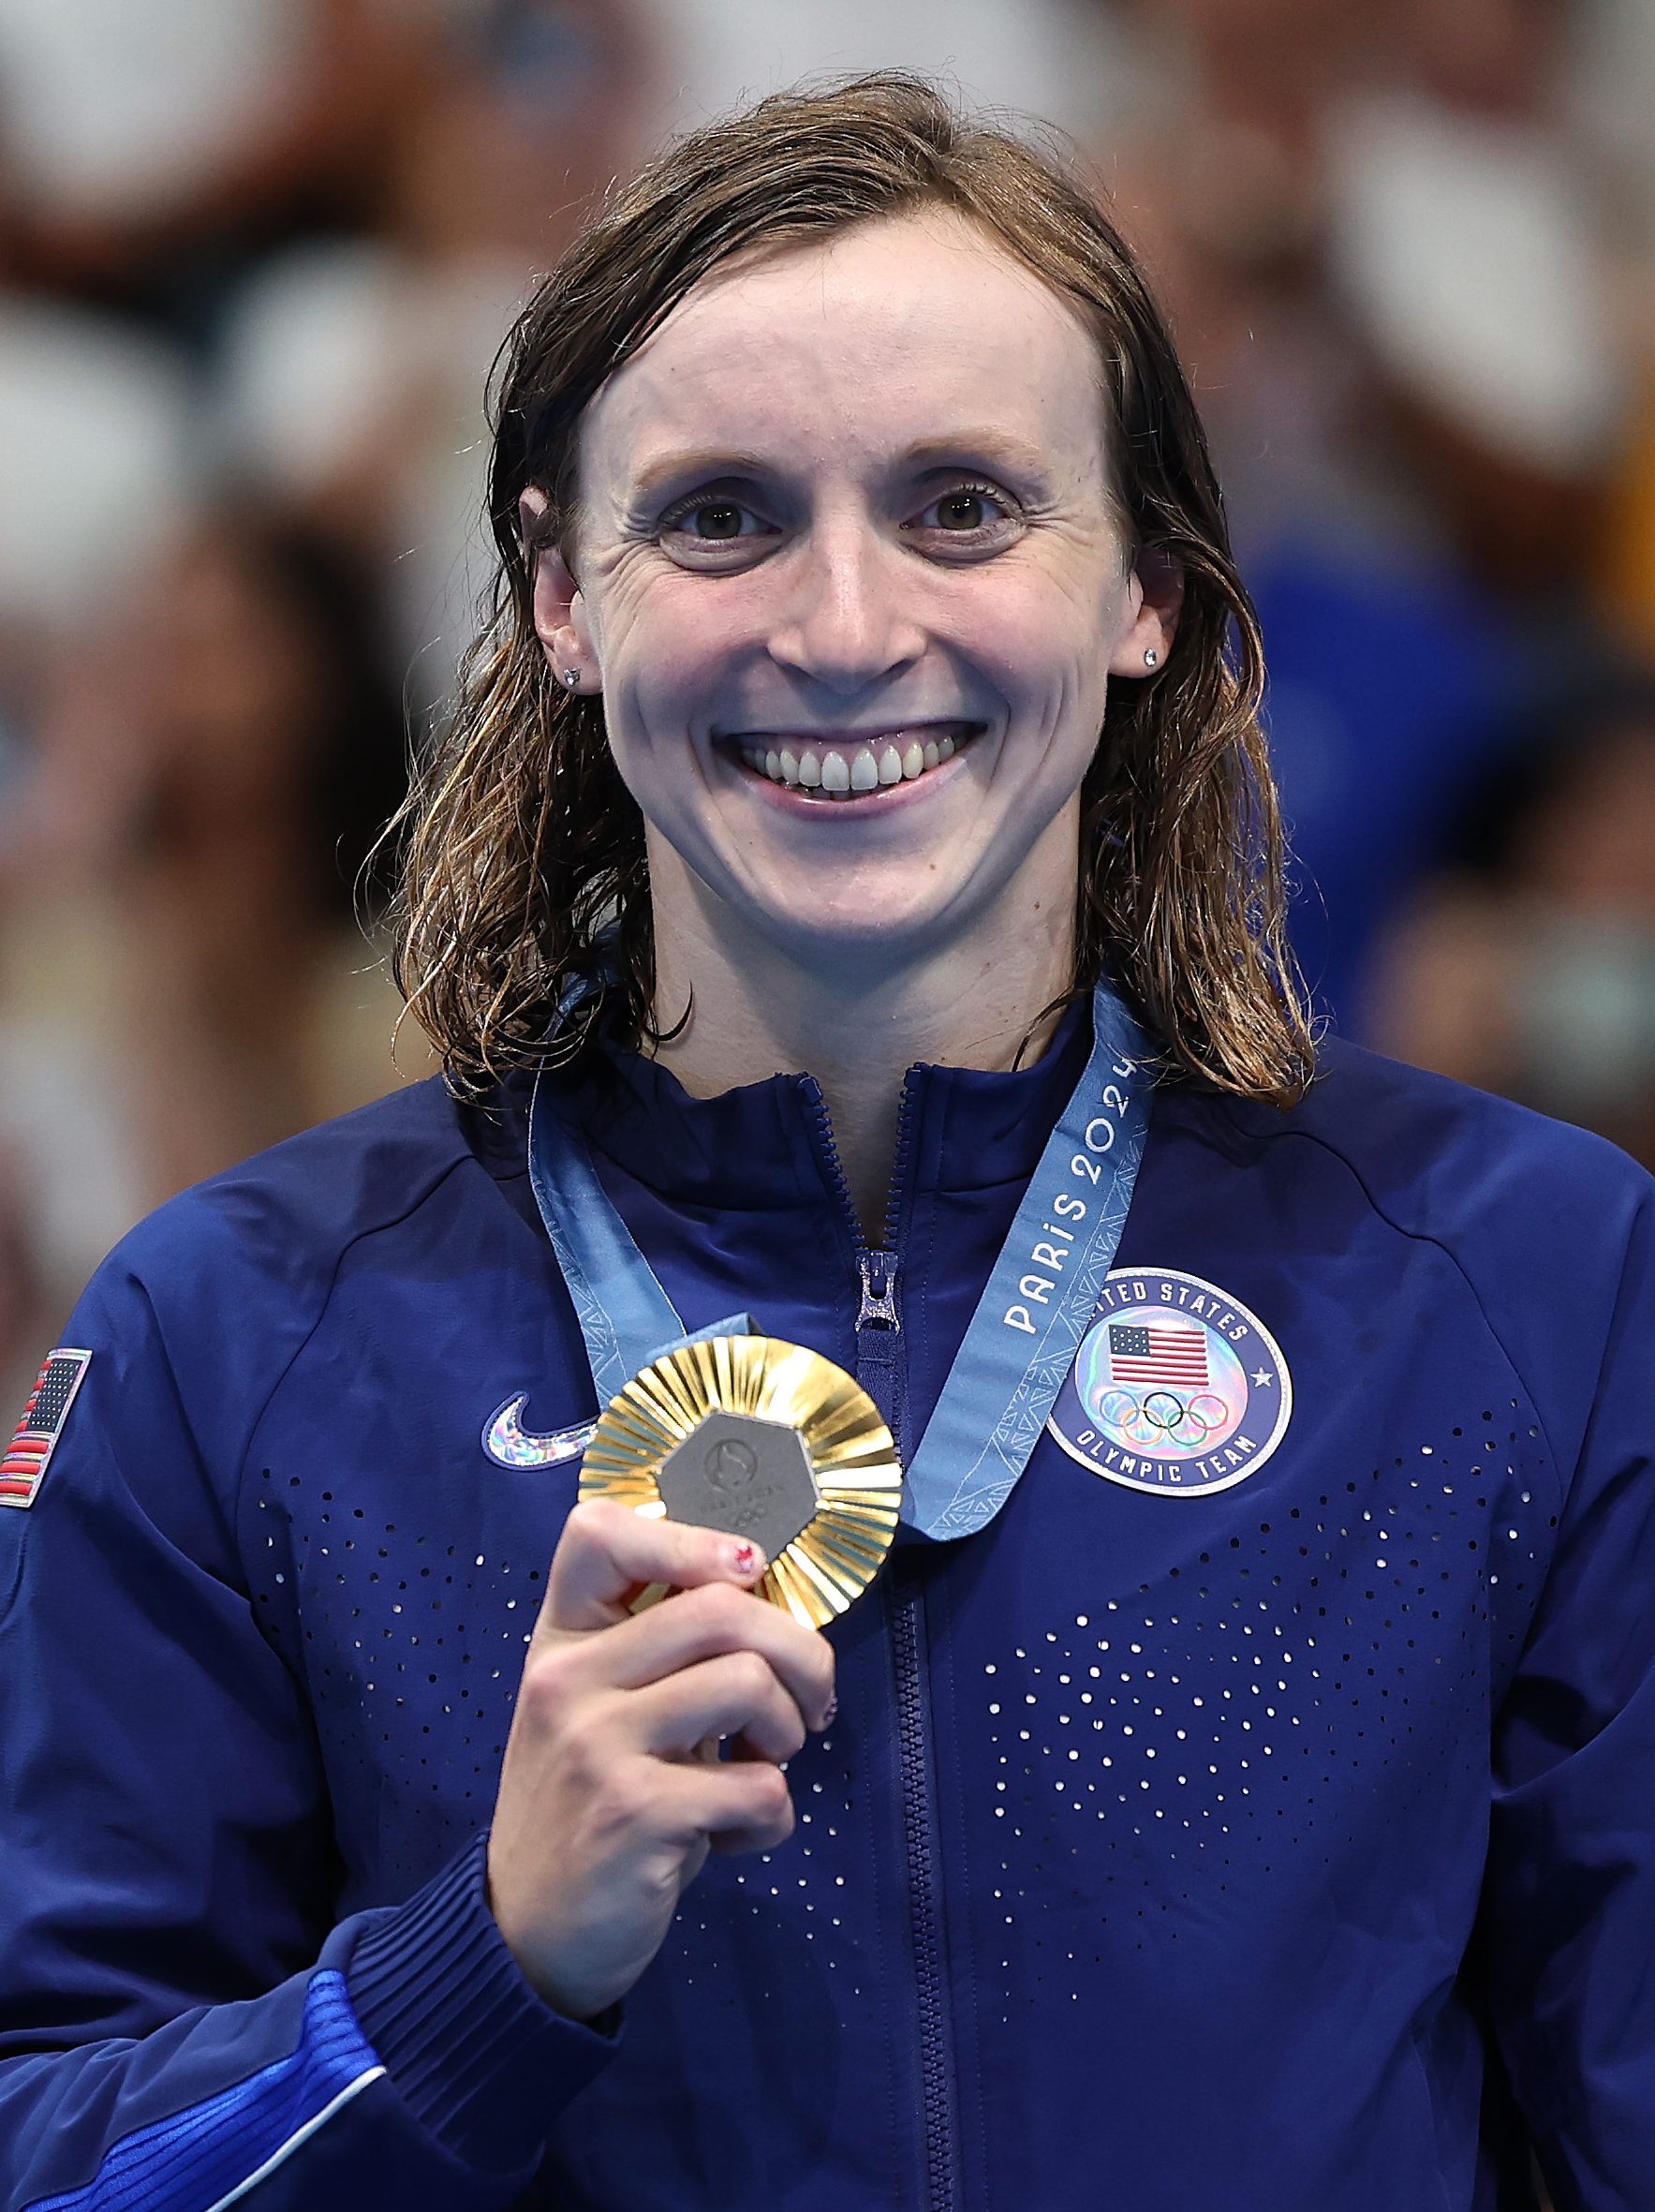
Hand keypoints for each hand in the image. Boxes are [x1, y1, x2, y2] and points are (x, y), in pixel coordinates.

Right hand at [486, 1500, 835, 2021]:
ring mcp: (596, 1743)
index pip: (596, 1531)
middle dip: (800, 1653)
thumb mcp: (602, 1712)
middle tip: (807, 1706)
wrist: (528, 1937)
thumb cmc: (587, 1808)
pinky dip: (773, 1817)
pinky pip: (758, 1786)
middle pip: (722, 1605)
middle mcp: (567, 1678)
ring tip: (766, 1765)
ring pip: (750, 1681)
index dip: (690, 1539)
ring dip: (791, 1730)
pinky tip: (733, 1839)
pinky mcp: (633, 1813)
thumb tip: (766, 1597)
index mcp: (560, 1640)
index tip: (744, 1581)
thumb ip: (662, 1653)